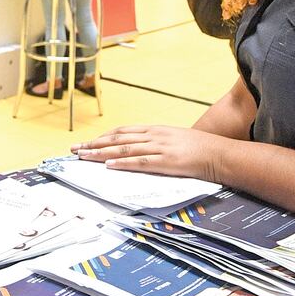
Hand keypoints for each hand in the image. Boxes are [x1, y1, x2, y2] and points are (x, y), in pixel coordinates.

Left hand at [71, 125, 222, 182]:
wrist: (219, 153)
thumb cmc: (197, 148)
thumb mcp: (173, 139)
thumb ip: (155, 142)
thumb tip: (138, 148)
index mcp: (154, 130)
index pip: (122, 132)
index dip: (102, 137)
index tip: (87, 142)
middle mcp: (154, 135)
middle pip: (118, 138)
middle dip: (94, 144)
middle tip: (76, 149)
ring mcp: (160, 148)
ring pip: (124, 149)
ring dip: (102, 153)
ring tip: (85, 157)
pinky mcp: (167, 161)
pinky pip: (141, 162)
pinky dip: (123, 163)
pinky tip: (109, 165)